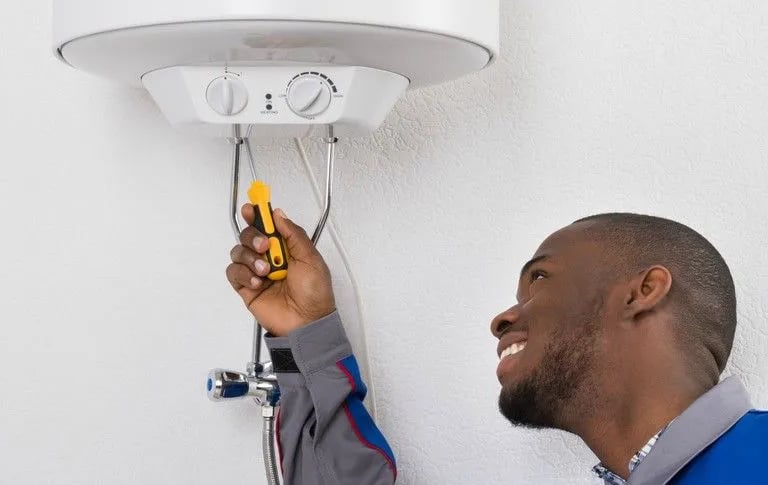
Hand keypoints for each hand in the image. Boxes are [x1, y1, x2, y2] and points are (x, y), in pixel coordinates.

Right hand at [226, 205, 335, 336]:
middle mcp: (270, 257)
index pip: (267, 226)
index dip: (257, 215)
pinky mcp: (246, 287)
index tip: (251, 209)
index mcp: (286, 248)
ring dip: (249, 257)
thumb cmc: (315, 293)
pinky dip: (243, 273)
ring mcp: (257, 272)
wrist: (307, 322)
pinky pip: (233, 272)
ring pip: (238, 252)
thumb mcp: (311, 258)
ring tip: (266, 271)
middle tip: (263, 246)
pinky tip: (258, 282)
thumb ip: (294, 234)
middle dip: (253, 236)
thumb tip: (278, 214)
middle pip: (248, 235)